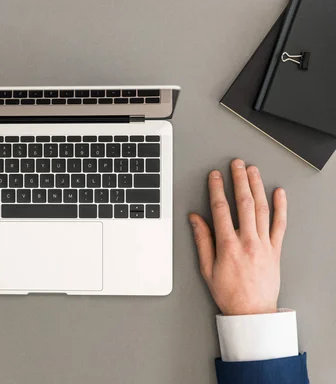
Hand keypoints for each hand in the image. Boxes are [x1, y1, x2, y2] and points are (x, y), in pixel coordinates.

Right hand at [189, 159, 286, 315]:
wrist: (252, 312)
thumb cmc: (229, 293)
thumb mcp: (206, 268)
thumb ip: (202, 240)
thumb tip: (195, 219)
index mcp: (227, 246)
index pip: (221, 209)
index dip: (217, 189)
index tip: (215, 176)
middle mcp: (247, 242)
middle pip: (244, 203)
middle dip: (239, 180)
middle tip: (236, 165)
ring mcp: (264, 244)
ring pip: (261, 209)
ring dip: (257, 187)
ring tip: (252, 171)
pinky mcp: (276, 250)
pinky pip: (280, 225)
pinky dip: (281, 207)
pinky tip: (279, 193)